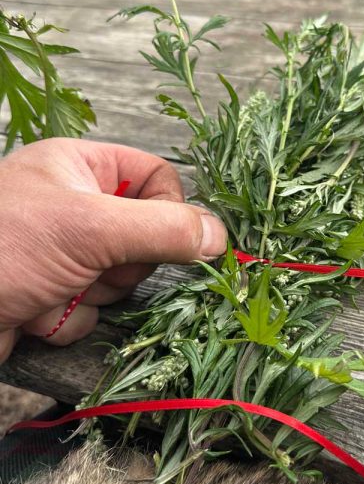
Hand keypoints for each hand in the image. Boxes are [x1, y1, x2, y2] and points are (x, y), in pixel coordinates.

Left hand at [0, 138, 226, 358]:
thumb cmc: (2, 248)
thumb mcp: (90, 228)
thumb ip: (164, 229)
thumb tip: (222, 236)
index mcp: (84, 167)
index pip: (159, 179)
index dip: (170, 210)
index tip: (164, 238)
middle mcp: (78, 206)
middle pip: (147, 235)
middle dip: (123, 262)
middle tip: (94, 263)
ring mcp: (67, 252)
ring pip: (122, 278)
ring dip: (94, 293)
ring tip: (53, 288)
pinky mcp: (55, 292)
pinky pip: (94, 307)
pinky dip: (70, 316)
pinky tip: (35, 311)